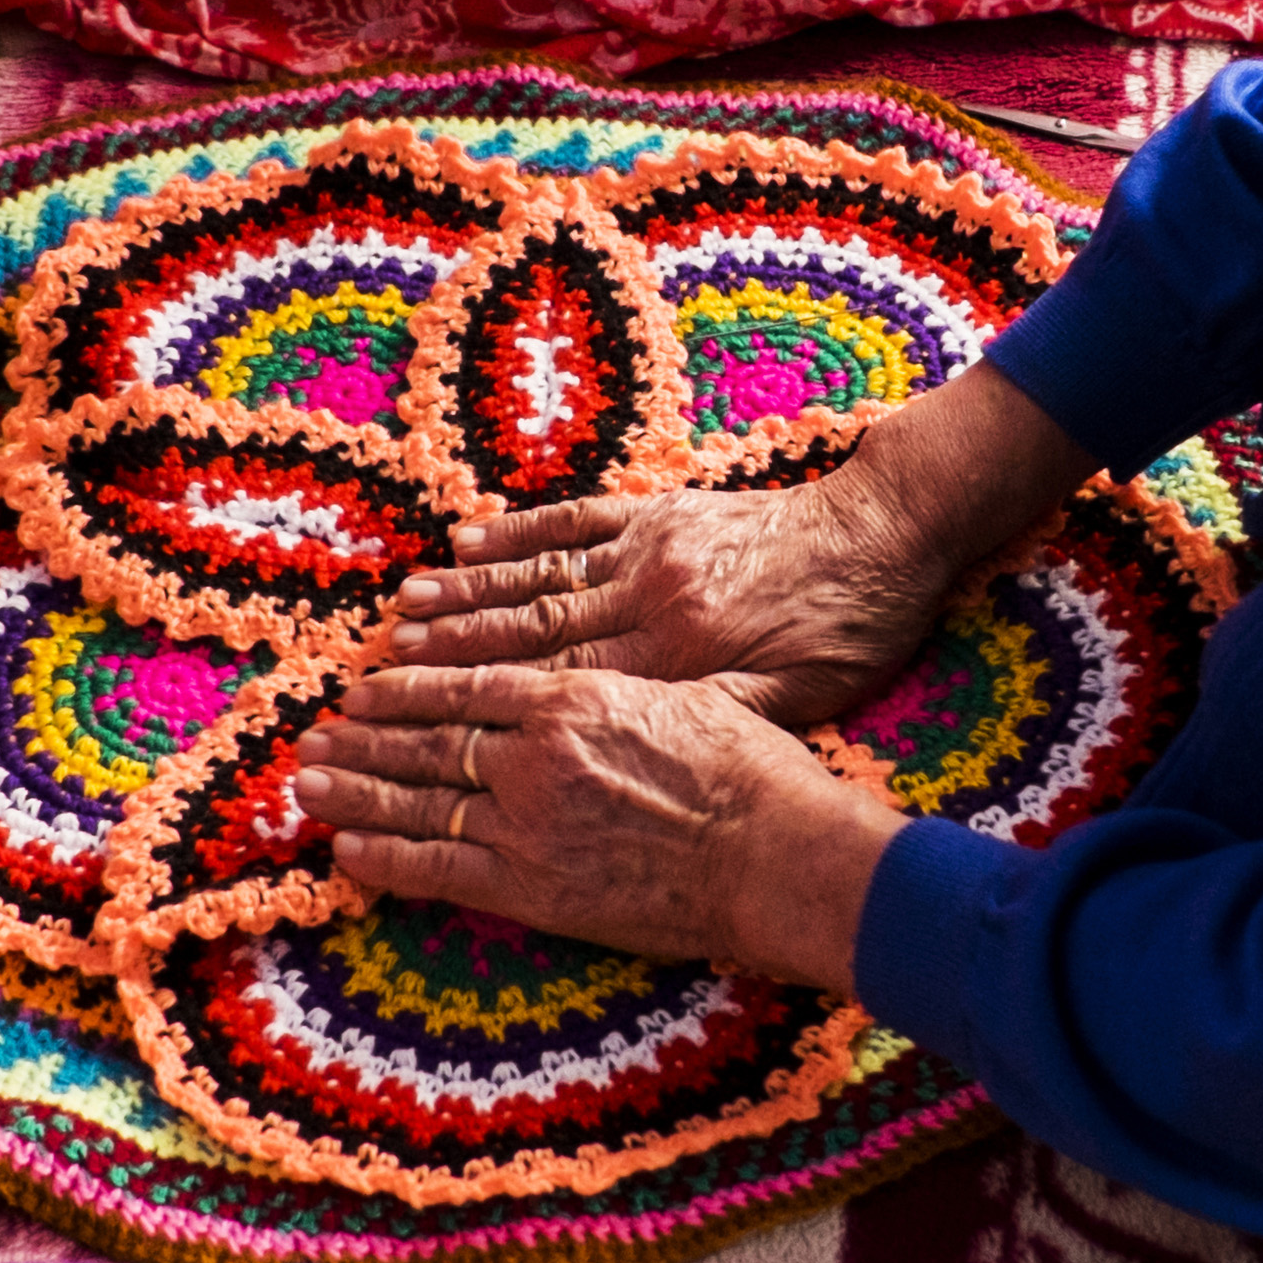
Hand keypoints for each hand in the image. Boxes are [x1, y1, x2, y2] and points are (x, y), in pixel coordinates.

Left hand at [296, 666, 904, 991]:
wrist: (773, 853)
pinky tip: (347, 850)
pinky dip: (388, 860)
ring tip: (310, 784)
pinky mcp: (531, 888)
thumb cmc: (754, 775)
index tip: (367, 687)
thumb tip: (614, 690)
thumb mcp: (693, 699)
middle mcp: (535, 754)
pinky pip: (438, 870)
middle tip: (316, 736)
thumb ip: (632, 694)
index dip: (408, 688)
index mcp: (573, 697)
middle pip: (428, 742)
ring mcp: (526, 822)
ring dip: (358, 792)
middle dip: (365, 740)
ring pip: (419, 801)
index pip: (467, 687)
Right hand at [383, 362, 1103, 720]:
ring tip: (395, 616)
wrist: (889, 535)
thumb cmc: (850, 636)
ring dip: (463, 596)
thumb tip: (636, 752)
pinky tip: (466, 546)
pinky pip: (576, 521)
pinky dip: (517, 534)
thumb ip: (712, 721)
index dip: (477, 704)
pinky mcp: (662, 510)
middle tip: (374, 679)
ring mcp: (649, 548)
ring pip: (538, 575)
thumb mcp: (797, 703)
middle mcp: (648, 599)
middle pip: (524, 632)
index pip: (556, 686)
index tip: (415, 721)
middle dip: (444, 657)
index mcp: (677, 660)